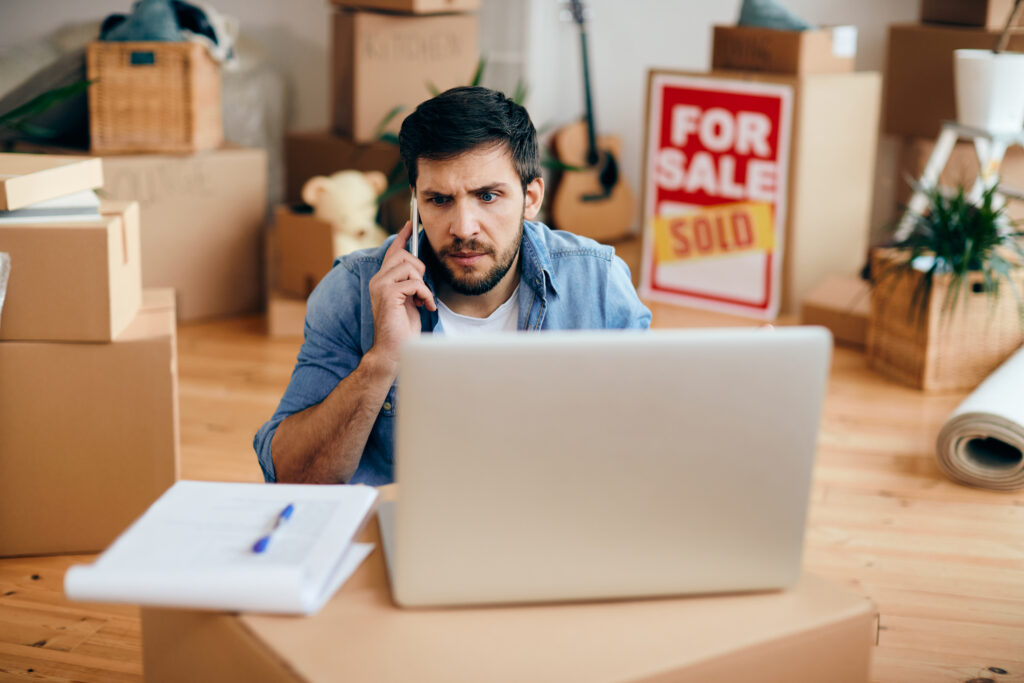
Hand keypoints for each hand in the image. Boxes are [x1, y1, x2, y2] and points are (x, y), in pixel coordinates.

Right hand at [367, 222, 436, 371]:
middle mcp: (378, 279)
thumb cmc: (402, 329)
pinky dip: (424, 295)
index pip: (392, 252)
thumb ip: (409, 283)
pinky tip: (424, 306)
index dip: (403, 237)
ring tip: (422, 301)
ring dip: (423, 285)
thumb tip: (418, 268)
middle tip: (422, 290)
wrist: (393, 350)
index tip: (411, 224)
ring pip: (410, 267)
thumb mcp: (408, 300)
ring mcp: (381, 285)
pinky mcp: (388, 293)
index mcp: (382, 280)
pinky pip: (414, 283)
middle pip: (403, 255)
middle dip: (419, 269)